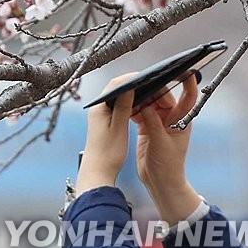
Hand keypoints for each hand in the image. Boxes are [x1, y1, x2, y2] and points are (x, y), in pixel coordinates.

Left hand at [76, 75, 135, 194]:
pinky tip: (139, 108)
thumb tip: (128, 86)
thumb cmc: (107, 153)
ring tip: (147, 94)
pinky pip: (118, 108)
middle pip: (116, 90)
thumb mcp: (119, 127)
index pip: (114, 85)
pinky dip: (129, 105)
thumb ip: (123, 106)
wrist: (98, 170)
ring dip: (131, 96)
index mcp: (99, 108)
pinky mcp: (105, 122)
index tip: (144, 77)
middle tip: (149, 84)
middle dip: (132, 86)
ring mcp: (100, 115)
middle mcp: (98, 109)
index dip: (130, 79)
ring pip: (118, 99)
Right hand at [135, 71, 201, 223]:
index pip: (188, 97)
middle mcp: (172, 119)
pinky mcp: (148, 128)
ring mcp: (159, 123)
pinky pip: (140, 112)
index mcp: (181, 120)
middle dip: (152, 89)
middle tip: (139, 83)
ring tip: (130, 93)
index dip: (188, 82)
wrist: (161, 182)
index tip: (184, 69)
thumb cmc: (167, 165)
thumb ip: (152, 122)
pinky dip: (133, 109)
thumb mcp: (160, 142)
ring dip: (141, 99)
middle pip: (163, 97)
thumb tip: (144, 103)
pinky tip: (125, 107)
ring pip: (150, 104)